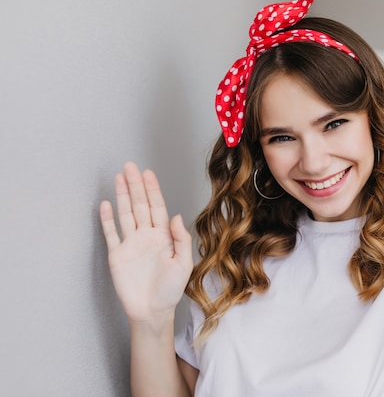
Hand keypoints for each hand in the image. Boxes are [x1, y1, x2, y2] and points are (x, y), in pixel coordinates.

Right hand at [100, 162, 193, 325]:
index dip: (152, 190)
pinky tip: (106, 204)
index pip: (157, 207)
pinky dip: (107, 219)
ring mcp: (130, 244)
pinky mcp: (117, 255)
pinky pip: (111, 233)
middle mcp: (146, 236)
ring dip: (122, 195)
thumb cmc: (171, 290)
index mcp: (163, 237)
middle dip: (136, 185)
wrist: (152, 311)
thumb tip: (177, 216)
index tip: (148, 173)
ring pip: (125, 214)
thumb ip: (181, 239)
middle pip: (140, 205)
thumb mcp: (183, 264)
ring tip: (119, 177)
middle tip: (130, 166)